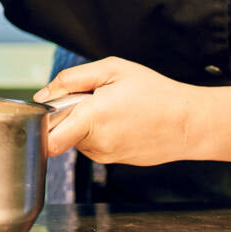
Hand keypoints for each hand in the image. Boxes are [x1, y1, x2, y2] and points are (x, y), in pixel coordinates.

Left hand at [34, 57, 203, 165]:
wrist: (190, 123)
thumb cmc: (156, 93)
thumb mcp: (112, 70)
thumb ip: (71, 79)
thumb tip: (43, 95)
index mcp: (92, 119)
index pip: (48, 138)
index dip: (40, 123)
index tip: (46, 109)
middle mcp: (96, 143)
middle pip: (59, 132)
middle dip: (65, 116)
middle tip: (88, 100)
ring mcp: (106, 156)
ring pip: (76, 138)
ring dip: (84, 123)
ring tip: (112, 108)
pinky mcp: (114, 162)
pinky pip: (93, 144)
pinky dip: (98, 132)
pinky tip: (120, 120)